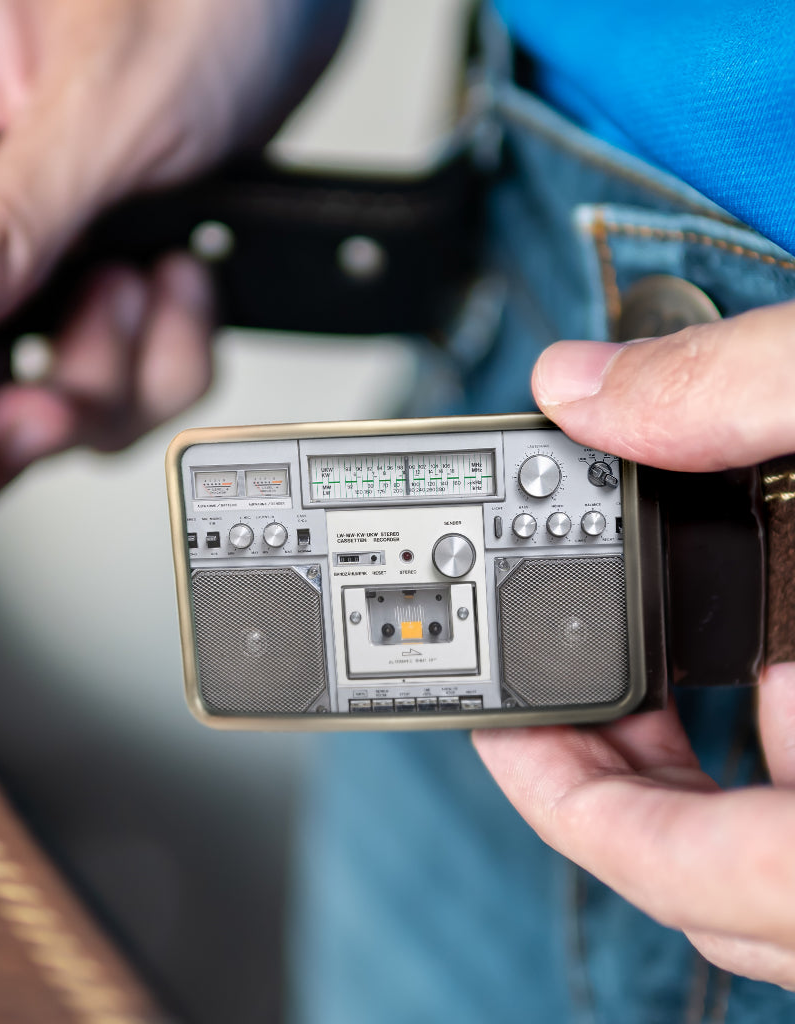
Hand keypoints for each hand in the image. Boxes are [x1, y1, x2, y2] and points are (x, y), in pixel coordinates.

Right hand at [0, 0, 348, 515]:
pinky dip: (162, 360)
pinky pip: (108, 381)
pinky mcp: (69, 281)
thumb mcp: (105, 104)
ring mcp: (2, 248)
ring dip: (112, 375)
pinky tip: (181, 284)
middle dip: (13, 417)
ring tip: (152, 283)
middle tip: (69, 400)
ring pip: (26, 401)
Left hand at [475, 303, 794, 987]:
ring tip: (634, 665)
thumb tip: (587, 382)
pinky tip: (762, 661)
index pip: (701, 873)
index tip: (494, 728)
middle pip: (717, 873)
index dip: (574, 807)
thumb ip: (744, 392)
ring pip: (772, 852)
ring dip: (693, 762)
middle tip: (544, 688)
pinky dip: (769, 745)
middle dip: (617, 772)